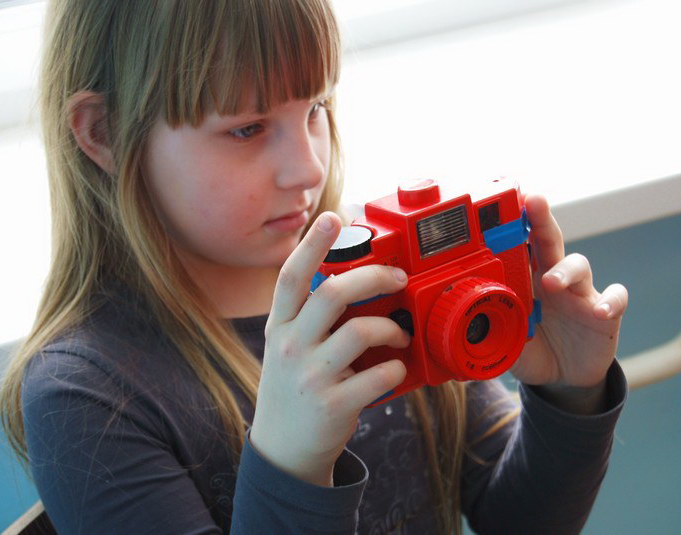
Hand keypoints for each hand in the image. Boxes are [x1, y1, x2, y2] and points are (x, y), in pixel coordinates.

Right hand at [249, 212, 410, 486]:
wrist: (283, 448)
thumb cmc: (293, 387)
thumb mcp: (286, 345)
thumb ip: (308, 315)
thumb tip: (350, 278)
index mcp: (279, 326)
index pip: (291, 276)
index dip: (312, 244)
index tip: (333, 218)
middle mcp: (290, 346)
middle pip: (333, 294)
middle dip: (373, 277)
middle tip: (397, 277)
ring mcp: (310, 376)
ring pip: (360, 331)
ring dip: (391, 328)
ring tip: (400, 334)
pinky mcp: (332, 404)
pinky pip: (377, 376)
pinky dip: (396, 368)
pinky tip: (396, 368)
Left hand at [509, 194, 628, 393]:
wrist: (563, 380)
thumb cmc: (533, 351)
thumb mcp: (507, 341)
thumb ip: (491, 332)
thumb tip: (464, 330)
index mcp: (526, 280)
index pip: (519, 246)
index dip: (511, 226)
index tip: (499, 205)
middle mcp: (554, 278)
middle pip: (549, 240)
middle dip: (541, 219)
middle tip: (534, 201)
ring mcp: (580, 293)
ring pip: (579, 265)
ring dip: (566, 269)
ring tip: (551, 281)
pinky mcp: (604, 312)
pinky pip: (615, 298)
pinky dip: (611, 301)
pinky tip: (601, 311)